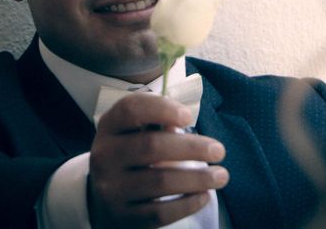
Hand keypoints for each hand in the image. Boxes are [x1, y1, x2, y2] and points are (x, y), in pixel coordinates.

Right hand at [88, 93, 228, 227]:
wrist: (105, 198)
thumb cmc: (133, 153)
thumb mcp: (137, 132)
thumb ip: (158, 123)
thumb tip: (180, 124)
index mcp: (110, 126)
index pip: (132, 109)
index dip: (162, 109)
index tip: (190, 116)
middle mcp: (104, 155)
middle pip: (151, 146)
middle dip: (192, 147)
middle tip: (220, 151)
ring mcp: (110, 188)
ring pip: (160, 182)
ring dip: (197, 178)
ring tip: (221, 176)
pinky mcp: (122, 217)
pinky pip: (159, 212)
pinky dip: (186, 204)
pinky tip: (203, 196)